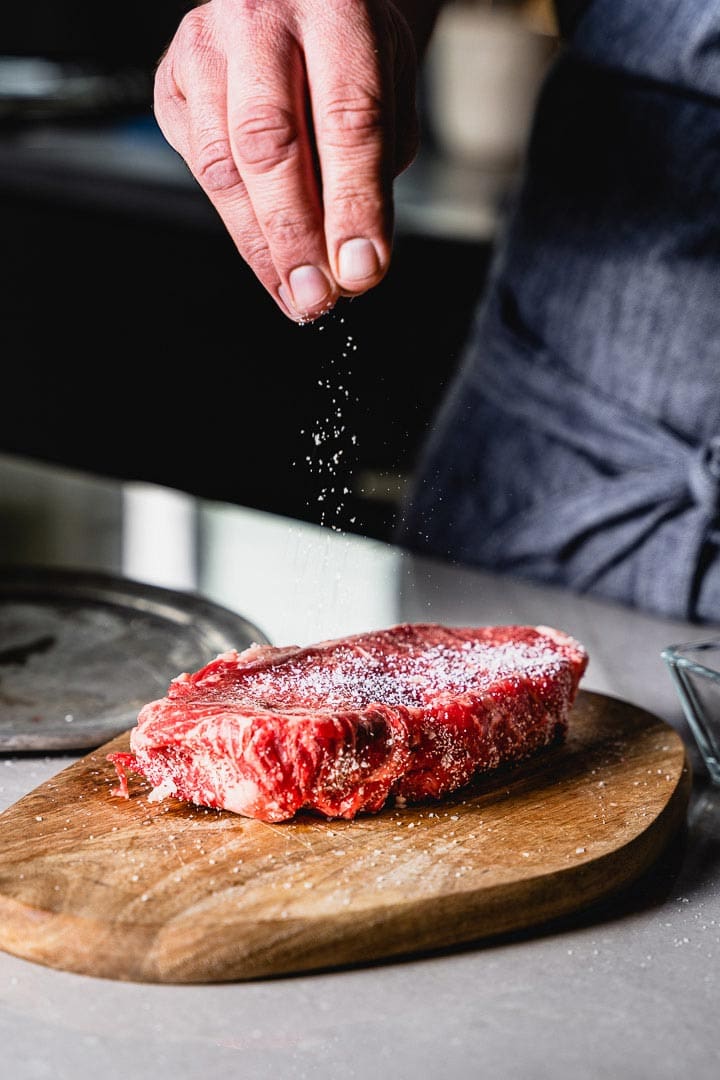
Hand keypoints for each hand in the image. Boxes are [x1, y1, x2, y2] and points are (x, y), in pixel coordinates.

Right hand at [154, 0, 420, 321]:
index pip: (347, 119)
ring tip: (294, 294)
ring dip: (261, 246)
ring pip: (224, 165)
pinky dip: (236, 222)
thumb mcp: (389, 82)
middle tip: (317, 297)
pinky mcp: (170, 82)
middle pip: (269, 143)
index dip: (353, 205)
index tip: (361, 269)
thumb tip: (353, 256)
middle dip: (295, 236)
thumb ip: (376, 161)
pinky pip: (200, 168)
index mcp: (334, 8)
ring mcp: (204, 47)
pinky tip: (266, 253)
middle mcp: (259, 17)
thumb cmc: (348, 41)